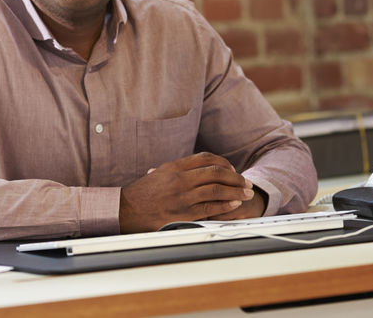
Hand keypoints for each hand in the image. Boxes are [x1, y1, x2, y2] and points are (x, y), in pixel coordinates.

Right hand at [119, 152, 255, 232]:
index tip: (232, 169)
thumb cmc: (142, 193)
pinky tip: (235, 204)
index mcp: (175, 166)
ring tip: (247, 193)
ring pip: (217, 189)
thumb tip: (196, 166)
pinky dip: (225, 205)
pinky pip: (209, 208)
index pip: (206, 158)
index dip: (224, 163)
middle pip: (216, 172)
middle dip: (235, 177)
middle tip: (246, 182)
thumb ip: (177, 169)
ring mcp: (182, 196)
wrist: (126, 209)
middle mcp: (180, 179)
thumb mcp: (159, 173)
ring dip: (236, 191)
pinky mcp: (183, 213)